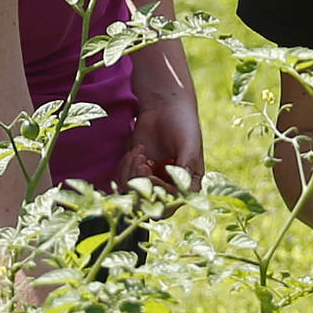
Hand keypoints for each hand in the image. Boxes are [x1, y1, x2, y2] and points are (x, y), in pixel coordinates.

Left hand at [123, 78, 204, 193]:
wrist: (165, 107)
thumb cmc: (183, 124)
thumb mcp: (188, 144)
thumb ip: (186, 168)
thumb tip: (182, 192)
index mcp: (187, 185)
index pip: (171, 205)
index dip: (158, 194)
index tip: (151, 173)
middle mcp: (169, 187)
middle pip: (149, 203)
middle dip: (142, 184)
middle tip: (142, 161)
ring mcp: (151, 180)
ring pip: (133, 194)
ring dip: (132, 174)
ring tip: (139, 153)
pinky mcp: (135, 172)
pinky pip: (123, 182)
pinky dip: (125, 168)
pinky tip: (136, 151)